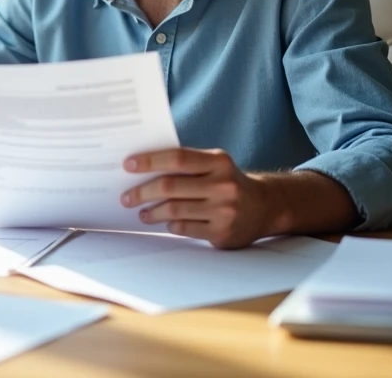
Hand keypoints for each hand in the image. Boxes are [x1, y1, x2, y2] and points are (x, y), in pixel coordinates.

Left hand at [122, 147, 278, 248]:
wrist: (265, 207)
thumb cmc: (226, 181)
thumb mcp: (214, 164)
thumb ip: (186, 163)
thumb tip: (141, 168)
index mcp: (218, 161)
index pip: (177, 158)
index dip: (149, 161)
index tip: (128, 165)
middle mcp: (224, 185)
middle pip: (170, 186)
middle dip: (142, 192)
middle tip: (126, 197)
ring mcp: (225, 210)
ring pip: (174, 210)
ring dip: (152, 212)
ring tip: (141, 212)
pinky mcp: (223, 232)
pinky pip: (184, 228)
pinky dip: (170, 224)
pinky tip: (164, 222)